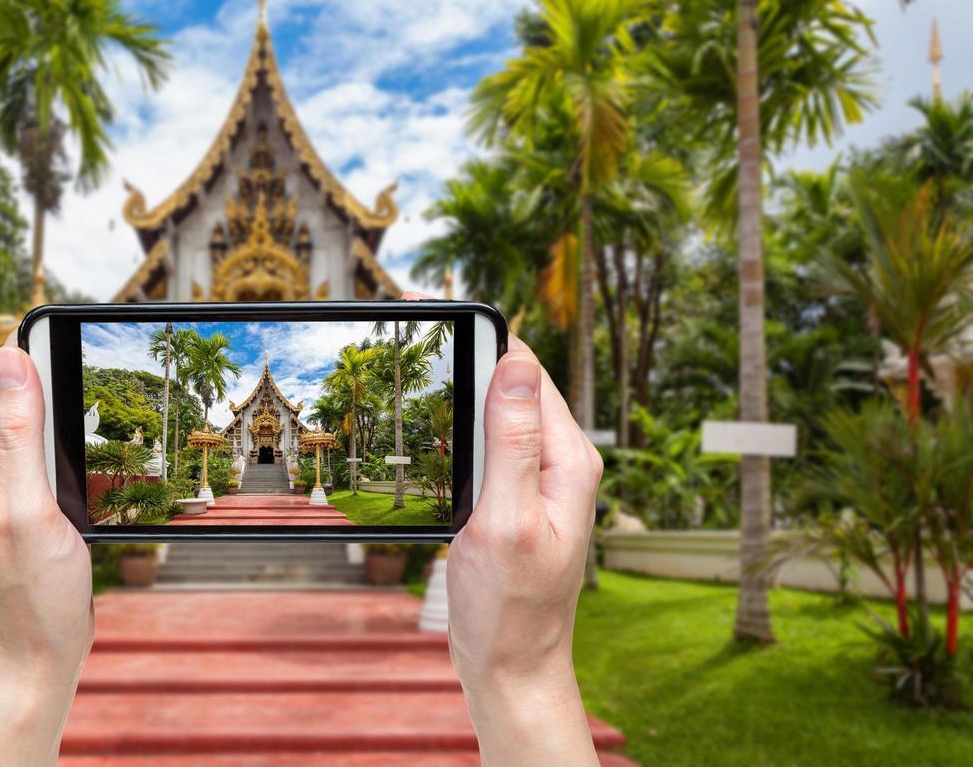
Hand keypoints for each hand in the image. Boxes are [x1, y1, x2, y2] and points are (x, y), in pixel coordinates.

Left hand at [0, 346, 93, 765]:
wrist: (36, 653)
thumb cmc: (29, 591)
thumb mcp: (26, 507)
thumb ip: (17, 433)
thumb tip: (9, 356)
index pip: (4, 368)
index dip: (47, 353)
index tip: (85, 362)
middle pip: (27, 388)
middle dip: (67, 383)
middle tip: (107, 406)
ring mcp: (5, 477)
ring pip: (45, 418)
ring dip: (77, 417)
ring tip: (110, 435)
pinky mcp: (28, 496)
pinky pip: (54, 450)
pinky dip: (80, 449)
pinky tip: (101, 464)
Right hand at [447, 335, 602, 765]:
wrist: (510, 667)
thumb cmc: (510, 606)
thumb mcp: (506, 519)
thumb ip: (511, 441)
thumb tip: (515, 363)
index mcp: (567, 459)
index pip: (526, 366)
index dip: (481, 330)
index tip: (433, 308)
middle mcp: (559, 462)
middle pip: (511, 381)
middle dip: (465, 350)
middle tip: (408, 329)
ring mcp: (538, 480)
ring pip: (497, 410)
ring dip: (459, 386)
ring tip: (412, 364)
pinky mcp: (515, 498)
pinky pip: (489, 443)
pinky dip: (457, 425)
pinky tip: (427, 427)